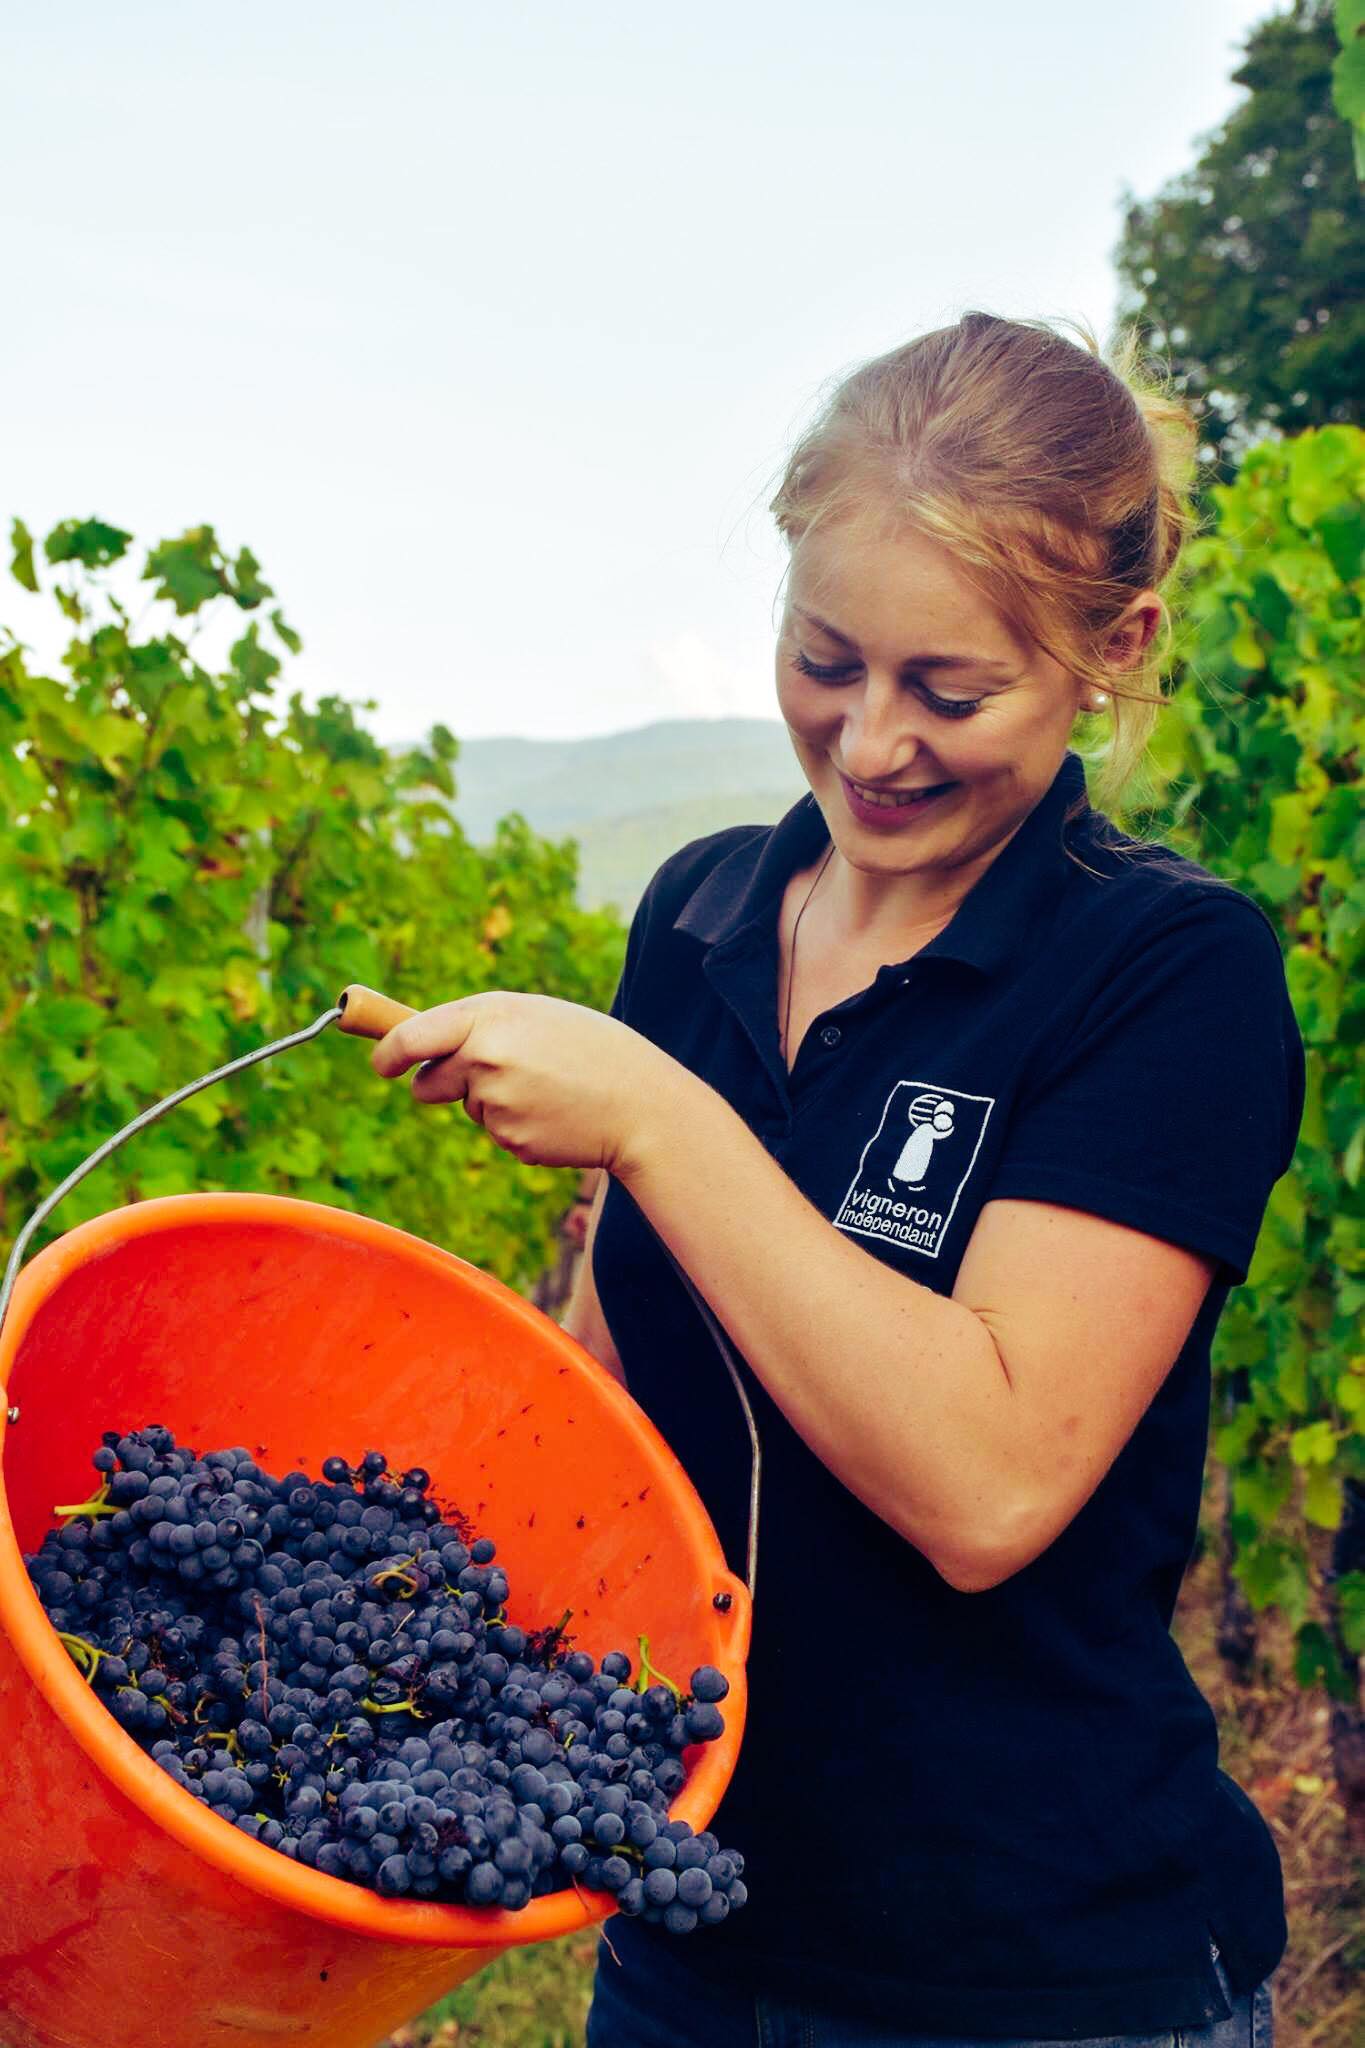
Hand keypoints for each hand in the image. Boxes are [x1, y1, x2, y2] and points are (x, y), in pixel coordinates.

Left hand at [369, 992, 683, 1176]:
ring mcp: (497, 1102)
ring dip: (493, 1102)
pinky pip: (497, 1133)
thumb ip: (482, 1025)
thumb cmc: (592, 1050)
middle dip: (441, 1084)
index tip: (382, 1064)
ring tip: (547, 1088)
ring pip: (469, 1108)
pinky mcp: (511, 1140)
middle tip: (489, 1076)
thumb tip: (423, 1045)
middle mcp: (486, 1057)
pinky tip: (556, 1113)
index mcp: (490, 1015)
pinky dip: (519, 1126)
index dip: (389, 1052)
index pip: (414, 1036)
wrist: (643, 1104)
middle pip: (428, 1083)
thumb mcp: (536, 1016)